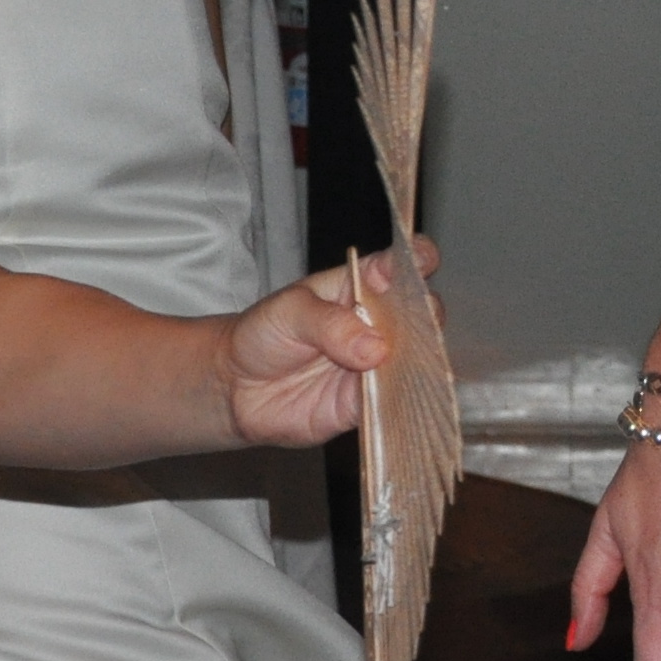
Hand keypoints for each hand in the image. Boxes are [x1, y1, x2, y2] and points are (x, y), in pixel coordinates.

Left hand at [214, 235, 430, 448]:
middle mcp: (375, 323)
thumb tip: (376, 349)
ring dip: (418, 362)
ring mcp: (375, 363)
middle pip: (419, 314)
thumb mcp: (289, 312)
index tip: (421, 264)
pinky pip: (393, 400)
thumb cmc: (262, 334)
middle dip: (424, 316)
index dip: (417, 260)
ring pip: (414, 359)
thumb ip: (330, 324)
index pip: (398, 265)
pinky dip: (400, 398)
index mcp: (359, 285)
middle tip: (410, 326)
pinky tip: (399, 395)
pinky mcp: (366, 401)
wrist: (235, 387)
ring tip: (404, 363)